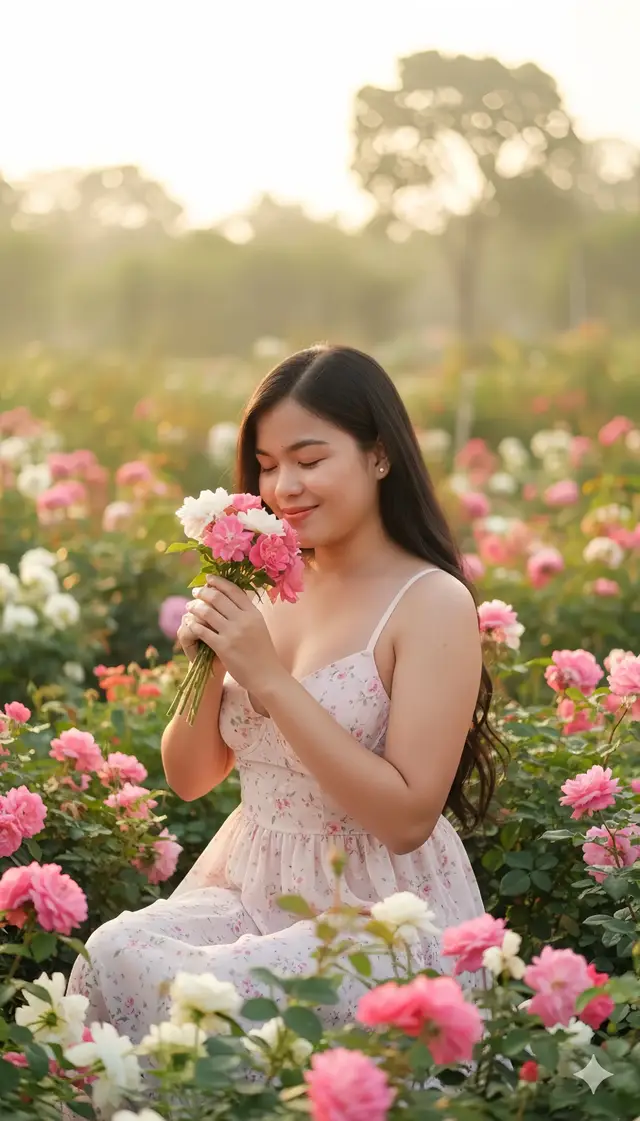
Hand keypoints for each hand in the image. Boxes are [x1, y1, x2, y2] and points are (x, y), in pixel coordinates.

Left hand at [185, 576, 284, 696]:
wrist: (267, 676)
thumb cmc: (263, 652)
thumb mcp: (259, 626)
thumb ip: (247, 613)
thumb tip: (232, 597)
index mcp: (254, 613)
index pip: (234, 590)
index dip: (219, 582)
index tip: (208, 578)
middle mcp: (244, 620)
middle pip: (217, 598)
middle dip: (203, 592)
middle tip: (195, 592)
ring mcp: (233, 633)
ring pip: (207, 612)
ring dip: (195, 607)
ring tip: (190, 606)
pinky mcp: (223, 647)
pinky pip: (202, 631)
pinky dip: (194, 624)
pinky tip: (189, 623)